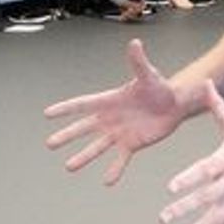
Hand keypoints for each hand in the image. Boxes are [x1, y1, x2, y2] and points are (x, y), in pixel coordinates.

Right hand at [44, 39, 186, 184]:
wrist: (176, 104)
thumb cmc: (160, 87)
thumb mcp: (149, 75)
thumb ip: (139, 62)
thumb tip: (135, 42)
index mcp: (110, 100)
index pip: (84, 104)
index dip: (66, 109)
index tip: (47, 114)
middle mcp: (110, 119)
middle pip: (84, 128)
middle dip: (67, 136)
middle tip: (50, 144)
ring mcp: (119, 133)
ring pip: (97, 147)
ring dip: (84, 157)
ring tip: (70, 168)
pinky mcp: (132, 144)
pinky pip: (120, 159)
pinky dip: (114, 170)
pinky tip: (107, 181)